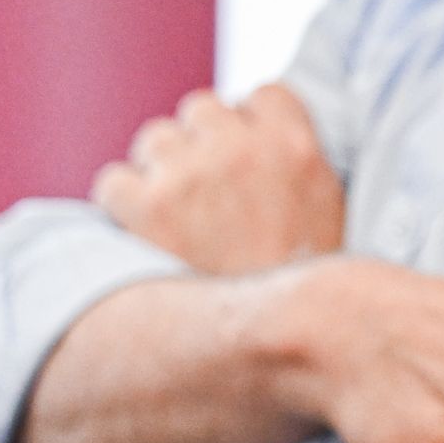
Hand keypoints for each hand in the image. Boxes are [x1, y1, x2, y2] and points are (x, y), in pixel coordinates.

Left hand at [94, 84, 343, 274]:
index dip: (251, 124)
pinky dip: (123, 207)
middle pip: (202, 109)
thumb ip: (300, 162)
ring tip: (175, 220)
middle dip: (201, 144)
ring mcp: (189, 175)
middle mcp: (241, 149)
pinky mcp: (144, 207)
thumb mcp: (330, 211)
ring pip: (155, 138)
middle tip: (207, 195)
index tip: (247, 157)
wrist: (272, 348)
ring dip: (161, 171)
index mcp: (296, 146)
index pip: (263, 94)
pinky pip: (113, 181)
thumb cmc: (302, 286)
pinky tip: (144, 236)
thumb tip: (266, 135)